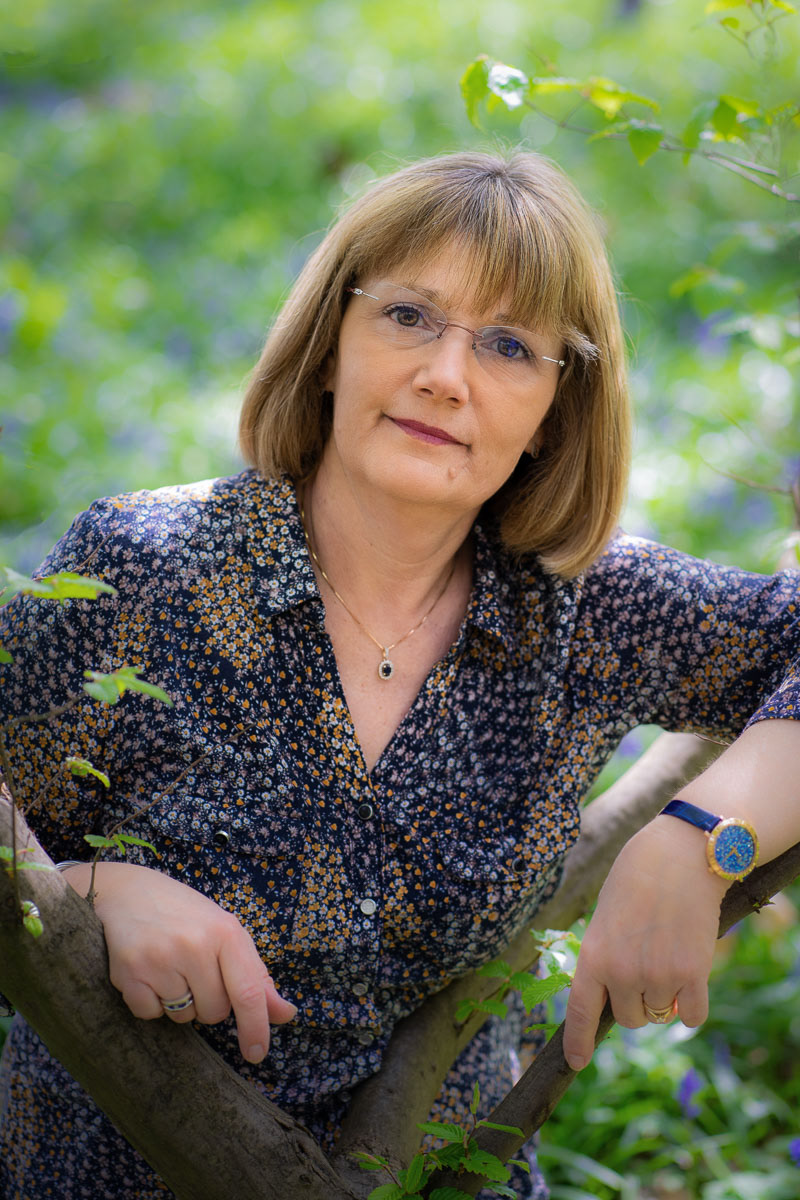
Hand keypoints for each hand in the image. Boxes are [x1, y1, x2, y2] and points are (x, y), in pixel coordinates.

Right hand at [63, 861, 296, 1063]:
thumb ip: (255, 975)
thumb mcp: (226, 933)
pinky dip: (151, 1003)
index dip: (255, 1028)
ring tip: (169, 965)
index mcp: (226, 932)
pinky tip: (148, 972)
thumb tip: (286, 1015)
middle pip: (215, 1012)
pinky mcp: (129, 973)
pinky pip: (151, 1015)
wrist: (126, 892)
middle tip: (194, 968)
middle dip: (209, 1002)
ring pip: (184, 1018)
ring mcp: (160, 960)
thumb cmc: (185, 915)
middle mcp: (195, 946)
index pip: (249, 993)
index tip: (256, 1054)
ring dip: (180, 1003)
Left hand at [562, 818, 727, 1070]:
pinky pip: (692, 1016)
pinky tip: (693, 981)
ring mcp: (658, 976)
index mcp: (593, 955)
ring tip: (668, 954)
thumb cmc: (638, 878)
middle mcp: (622, 972)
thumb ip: (606, 957)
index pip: (580, 1011)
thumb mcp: (606, 916)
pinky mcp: (693, 975)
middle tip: (646, 966)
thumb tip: (616, 996)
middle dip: (636, 1002)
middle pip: (629, 1018)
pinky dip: (693, 1006)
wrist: (679, 855)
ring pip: (660, 1014)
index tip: (577, 1062)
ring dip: (666, 996)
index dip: (578, 1041)